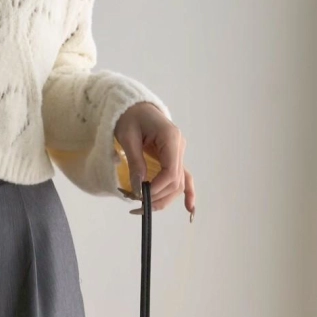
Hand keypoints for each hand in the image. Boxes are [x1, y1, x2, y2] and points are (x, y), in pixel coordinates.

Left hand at [114, 102, 195, 218]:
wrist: (134, 107)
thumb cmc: (129, 117)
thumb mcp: (128, 137)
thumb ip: (135, 162)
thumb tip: (138, 188)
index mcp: (170, 138)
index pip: (170, 172)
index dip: (156, 188)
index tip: (140, 195)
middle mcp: (179, 147)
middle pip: (176, 181)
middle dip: (157, 196)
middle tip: (136, 204)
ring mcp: (179, 153)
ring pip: (178, 183)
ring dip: (163, 198)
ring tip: (143, 208)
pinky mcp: (174, 158)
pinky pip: (184, 177)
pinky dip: (187, 193)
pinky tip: (190, 210)